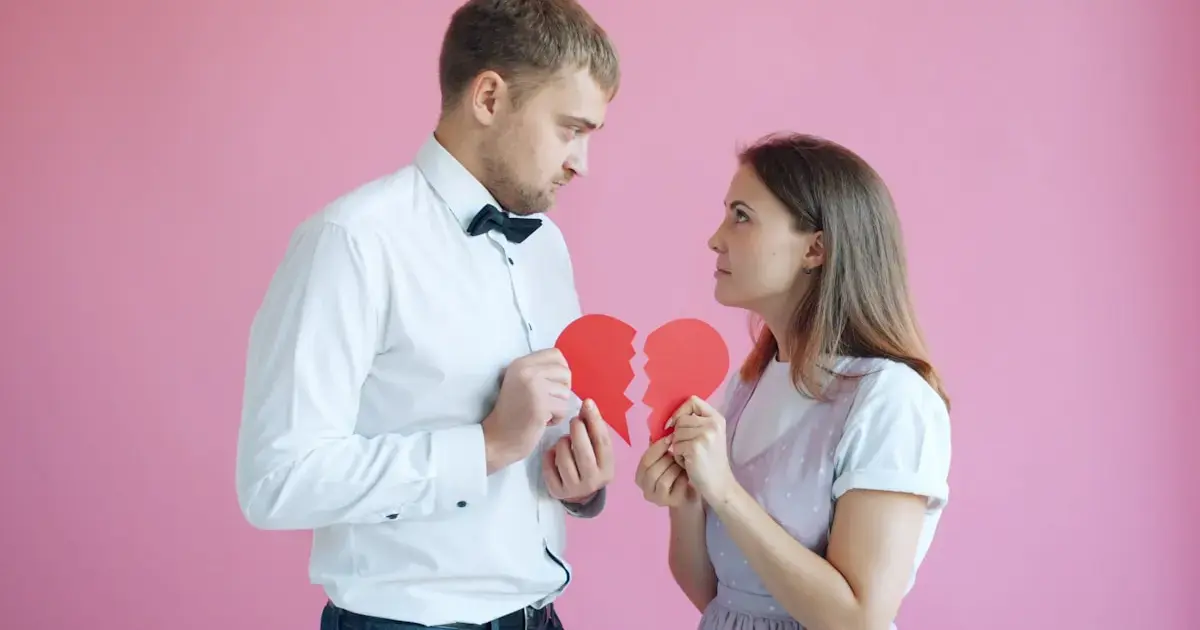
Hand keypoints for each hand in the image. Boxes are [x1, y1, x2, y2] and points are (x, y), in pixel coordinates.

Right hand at [483, 349, 572, 472]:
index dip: (560, 370)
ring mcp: (533, 387)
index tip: (552, 386)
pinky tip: (541, 422)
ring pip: (566, 393)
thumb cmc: (513, 413)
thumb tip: (566, 369)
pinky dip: (557, 419)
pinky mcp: (540, 405)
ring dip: (558, 406)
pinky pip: (564, 409)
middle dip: (562, 390)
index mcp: (521, 363)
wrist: (496, 438)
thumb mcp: (520, 382)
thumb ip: (538, 371)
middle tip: (548, 402)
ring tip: (542, 413)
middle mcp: (526, 370)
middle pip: (565, 372)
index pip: (556, 354)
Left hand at [543, 399, 614, 502]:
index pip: (603, 442)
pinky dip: (549, 456)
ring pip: (565, 461)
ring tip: (564, 440)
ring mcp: (574, 489)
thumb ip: (593, 430)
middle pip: (584, 453)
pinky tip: (552, 452)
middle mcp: (593, 481)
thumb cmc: (590, 463)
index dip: (595, 421)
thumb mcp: (597, 449)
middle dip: (577, 431)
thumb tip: (587, 404)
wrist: (580, 493)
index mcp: (607, 469)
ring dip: (562, 443)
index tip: (588, 403)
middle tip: (574, 420)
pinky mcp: (557, 492)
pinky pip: (549, 469)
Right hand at [634, 435, 697, 507]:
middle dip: (667, 459)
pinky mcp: (672, 503)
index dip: (657, 447)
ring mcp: (658, 499)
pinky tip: (687, 475)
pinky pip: (676, 486)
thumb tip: (655, 430)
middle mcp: (646, 489)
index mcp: (640, 476)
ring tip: (682, 465)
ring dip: (674, 469)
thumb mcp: (667, 459)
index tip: (670, 437)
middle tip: (678, 454)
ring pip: (662, 480)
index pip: (645, 460)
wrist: (691, 492)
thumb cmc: (677, 473)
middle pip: (651, 470)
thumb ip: (658, 447)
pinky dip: (682, 478)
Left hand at [668, 395, 735, 501]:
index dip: (680, 411)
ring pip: (675, 434)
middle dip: (679, 436)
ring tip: (691, 457)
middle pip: (680, 420)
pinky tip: (690, 463)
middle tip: (691, 450)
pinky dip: (678, 457)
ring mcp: (705, 434)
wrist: (719, 484)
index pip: (693, 401)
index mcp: (717, 418)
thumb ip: (694, 423)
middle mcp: (713, 423)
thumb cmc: (710, 461)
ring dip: (678, 447)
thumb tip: (667, 420)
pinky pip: (675, 446)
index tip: (676, 424)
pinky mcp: (695, 447)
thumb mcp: (708, 436)